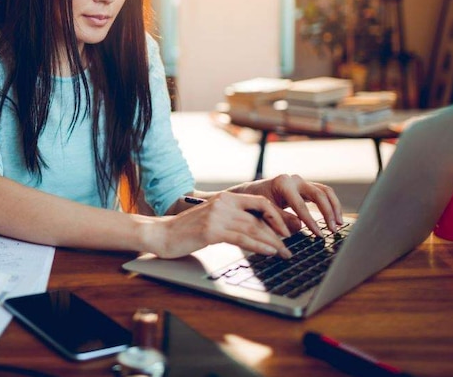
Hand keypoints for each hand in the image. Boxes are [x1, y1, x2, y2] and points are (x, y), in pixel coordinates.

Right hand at [148, 192, 293, 258]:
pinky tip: (270, 252)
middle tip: (291, 247)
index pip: (260, 203)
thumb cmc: (187, 231)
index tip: (288, 230)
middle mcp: (223, 203)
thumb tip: (261, 232)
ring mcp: (217, 216)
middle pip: (260, 218)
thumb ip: (233, 220)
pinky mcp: (211, 231)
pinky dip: (259, 246)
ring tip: (285, 254)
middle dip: (279, 234)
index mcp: (225, 198)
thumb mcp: (213, 220)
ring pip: (254, 229)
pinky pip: (242, 238)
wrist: (161, 234)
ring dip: (273, 243)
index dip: (277, 216)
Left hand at [230, 174, 342, 235]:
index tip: (319, 235)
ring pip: (325, 191)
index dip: (311, 222)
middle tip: (333, 229)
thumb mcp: (265, 212)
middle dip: (328, 213)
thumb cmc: (256, 203)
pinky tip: (335, 218)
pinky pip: (323, 193)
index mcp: (282, 184)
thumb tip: (300, 227)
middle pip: (319, 194)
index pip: (301, 205)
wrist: (251, 193)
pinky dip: (331, 204)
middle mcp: (294, 180)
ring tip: (339, 224)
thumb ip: (281, 219)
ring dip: (334, 207)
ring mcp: (301, 182)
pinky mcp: (305, 187)